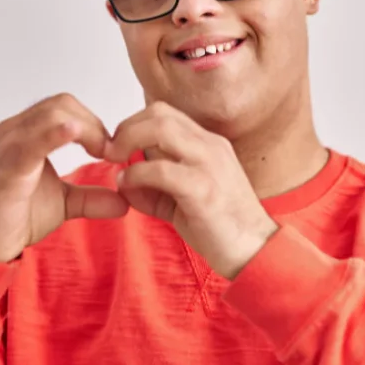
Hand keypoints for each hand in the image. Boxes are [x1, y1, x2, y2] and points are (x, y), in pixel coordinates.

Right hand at [0, 93, 127, 263]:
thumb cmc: (14, 217)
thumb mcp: (64, 204)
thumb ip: (91, 197)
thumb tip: (124, 201)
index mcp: (28, 134)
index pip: (66, 107)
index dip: (95, 124)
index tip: (113, 151)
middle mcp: (15, 132)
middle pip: (62, 104)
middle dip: (93, 125)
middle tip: (110, 154)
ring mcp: (8, 147)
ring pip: (50, 115)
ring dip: (85, 130)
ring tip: (102, 153)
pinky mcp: (6, 169)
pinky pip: (30, 143)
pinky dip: (54, 134)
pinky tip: (74, 133)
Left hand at [105, 102, 278, 279]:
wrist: (255, 251)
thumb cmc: (221, 227)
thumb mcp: (184, 198)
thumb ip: (155, 185)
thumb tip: (124, 180)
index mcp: (209, 144)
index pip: (164, 113)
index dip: (133, 124)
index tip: (118, 147)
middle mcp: (211, 146)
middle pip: (159, 114)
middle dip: (125, 128)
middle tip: (109, 152)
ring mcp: (209, 165)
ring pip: (160, 129)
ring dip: (128, 143)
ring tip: (116, 165)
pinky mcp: (203, 189)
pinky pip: (160, 170)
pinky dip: (136, 174)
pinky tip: (129, 187)